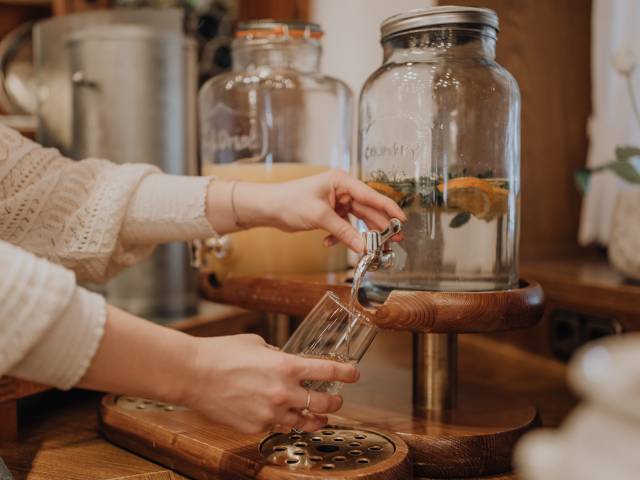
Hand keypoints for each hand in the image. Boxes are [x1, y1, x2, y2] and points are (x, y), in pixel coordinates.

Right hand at [184, 334, 358, 433]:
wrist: (192, 374)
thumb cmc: (220, 354)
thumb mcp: (256, 343)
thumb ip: (276, 354)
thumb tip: (284, 359)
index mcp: (286, 365)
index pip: (328, 371)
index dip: (346, 373)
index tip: (354, 374)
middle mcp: (283, 391)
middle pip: (324, 402)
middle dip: (335, 402)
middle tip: (338, 400)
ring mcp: (270, 412)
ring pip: (304, 421)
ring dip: (316, 418)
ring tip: (320, 418)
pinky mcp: (256, 426)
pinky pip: (277, 425)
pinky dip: (282, 421)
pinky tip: (281, 416)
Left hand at [213, 170, 406, 252]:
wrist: (268, 208)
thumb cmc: (290, 202)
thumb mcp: (320, 217)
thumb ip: (344, 232)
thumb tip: (363, 247)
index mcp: (341, 182)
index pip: (371, 195)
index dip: (388, 208)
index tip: (402, 220)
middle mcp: (341, 190)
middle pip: (367, 209)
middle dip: (378, 226)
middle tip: (394, 239)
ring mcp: (335, 202)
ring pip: (356, 220)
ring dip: (360, 235)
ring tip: (370, 248)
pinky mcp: (328, 214)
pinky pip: (343, 227)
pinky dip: (339, 236)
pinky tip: (329, 243)